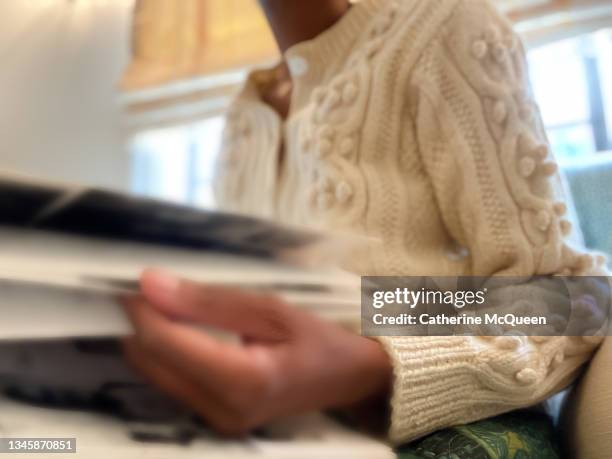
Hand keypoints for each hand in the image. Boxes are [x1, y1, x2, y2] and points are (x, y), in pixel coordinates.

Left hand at [123, 269, 391, 435]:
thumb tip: (151, 284)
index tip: (132, 278)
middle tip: (146, 284)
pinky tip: (174, 325)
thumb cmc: (318, 338)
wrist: (348, 377)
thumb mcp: (270, 309)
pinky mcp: (215, 417)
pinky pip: (172, 381)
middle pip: (150, 362)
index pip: (167, 344)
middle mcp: (223, 410)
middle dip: (139, 321)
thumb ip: (208, 301)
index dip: (142, 309)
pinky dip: (165, 351)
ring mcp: (217, 420)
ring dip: (148, 335)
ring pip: (155, 373)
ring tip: (159, 300)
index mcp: (243, 381)